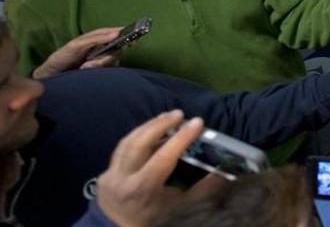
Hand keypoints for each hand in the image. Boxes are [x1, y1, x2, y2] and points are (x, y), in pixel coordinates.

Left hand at [33, 27, 124, 78]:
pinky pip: (110, 70)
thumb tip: (116, 33)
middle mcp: (103, 47)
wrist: (52, 76)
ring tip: (84, 68)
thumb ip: (96, 39)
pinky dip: (99, 72)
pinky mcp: (102, 71)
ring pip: (113, 61)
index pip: (117, 32)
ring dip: (99, 65)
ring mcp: (103, 59)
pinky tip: (87, 73)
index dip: (127, 33)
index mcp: (98, 37)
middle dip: (105, 57)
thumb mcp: (76, 45)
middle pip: (118, 49)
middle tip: (90, 63)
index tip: (134, 39)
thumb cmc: (61, 57)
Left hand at [96, 110, 226, 226]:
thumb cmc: (155, 220)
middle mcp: (122, 180)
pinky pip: (121, 148)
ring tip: (167, 116)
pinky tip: (150, 129)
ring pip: (128, 141)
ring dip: (148, 126)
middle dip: (161, 125)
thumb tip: (225, 172)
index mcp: (142, 189)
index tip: (198, 122)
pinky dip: (136, 135)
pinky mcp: (104, 173)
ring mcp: (110, 175)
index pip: (163, 157)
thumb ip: (202, 190)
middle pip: (140, 143)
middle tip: (179, 114)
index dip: (182, 138)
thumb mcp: (180, 207)